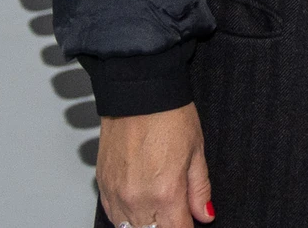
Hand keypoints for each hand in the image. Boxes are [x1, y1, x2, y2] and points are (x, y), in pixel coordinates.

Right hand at [95, 103, 211, 226]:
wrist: (138, 93)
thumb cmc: (169, 115)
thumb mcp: (196, 152)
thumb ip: (200, 189)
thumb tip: (205, 214)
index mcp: (166, 192)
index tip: (190, 221)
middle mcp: (138, 198)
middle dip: (167, 226)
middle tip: (176, 213)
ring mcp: (116, 194)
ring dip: (146, 224)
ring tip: (158, 210)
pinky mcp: (102, 185)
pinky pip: (113, 215)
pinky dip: (127, 216)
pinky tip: (139, 206)